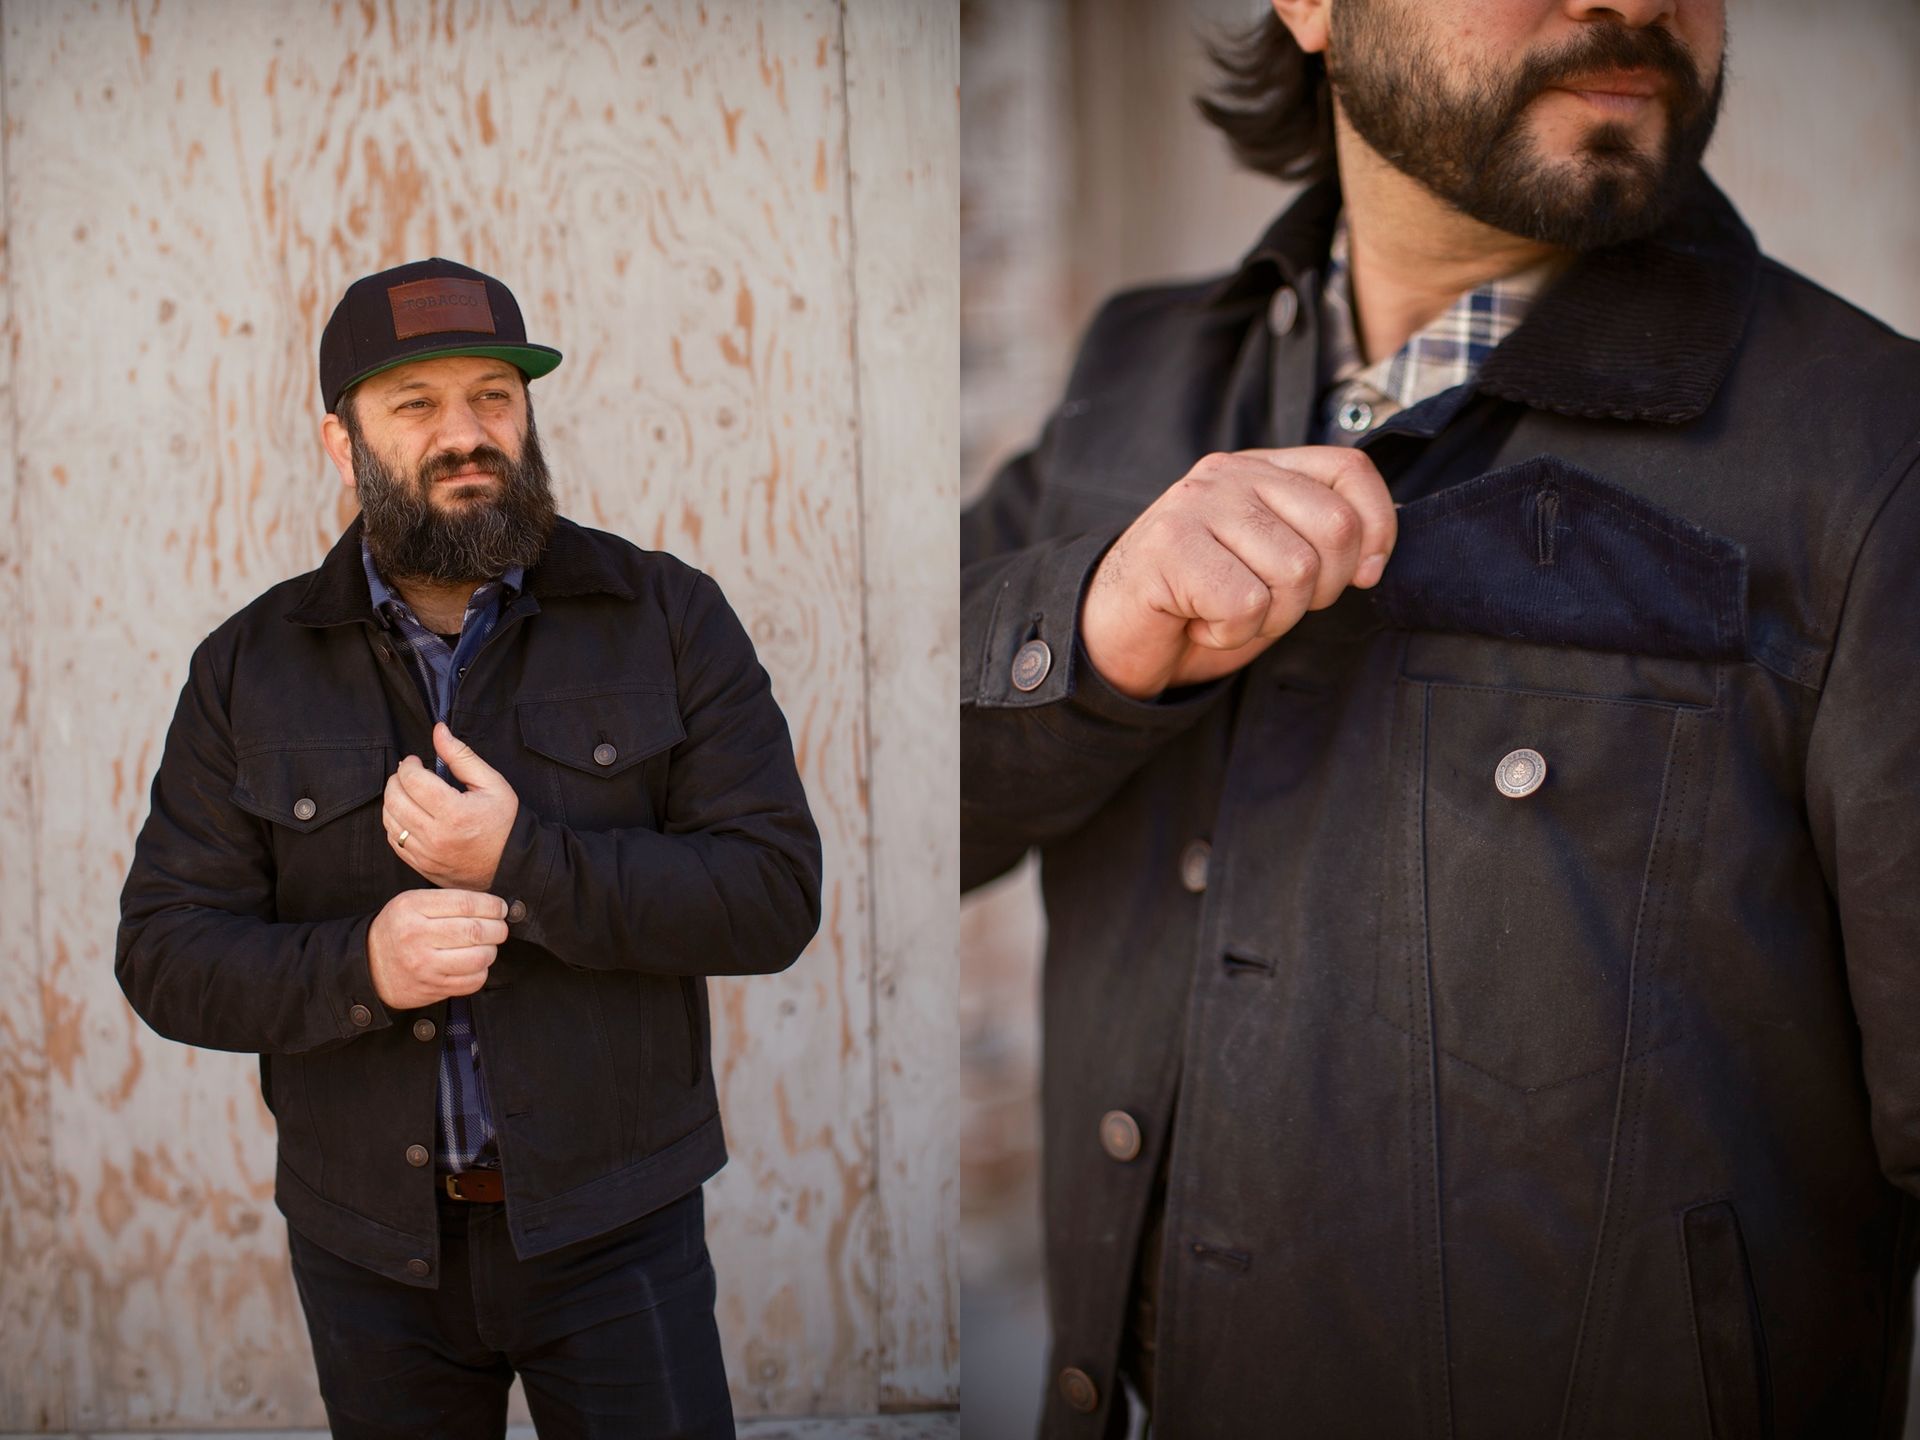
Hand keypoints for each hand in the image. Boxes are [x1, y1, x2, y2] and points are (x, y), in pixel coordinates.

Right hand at [366, 887, 509, 1009]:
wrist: (368, 967)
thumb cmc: (397, 931)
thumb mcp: (411, 903)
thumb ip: (447, 901)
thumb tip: (491, 905)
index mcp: (412, 908)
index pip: (465, 903)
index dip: (491, 905)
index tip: (500, 908)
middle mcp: (417, 937)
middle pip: (476, 931)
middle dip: (498, 928)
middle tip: (499, 927)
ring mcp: (424, 966)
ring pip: (479, 958)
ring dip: (491, 950)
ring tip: (487, 946)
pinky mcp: (432, 988)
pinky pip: (472, 981)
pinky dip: (482, 971)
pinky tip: (475, 964)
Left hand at [382, 723, 519, 890]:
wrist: (512, 865)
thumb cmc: (504, 822)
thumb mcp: (491, 783)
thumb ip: (461, 756)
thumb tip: (439, 731)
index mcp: (455, 813)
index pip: (412, 780)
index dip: (409, 765)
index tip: (416, 761)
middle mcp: (436, 836)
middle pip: (394, 799)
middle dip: (396, 780)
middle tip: (409, 774)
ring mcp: (426, 854)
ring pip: (389, 820)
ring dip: (393, 801)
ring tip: (408, 793)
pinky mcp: (421, 865)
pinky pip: (394, 841)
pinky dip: (395, 823)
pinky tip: (409, 815)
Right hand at [1078, 446, 1396, 698]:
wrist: (1111, 636)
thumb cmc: (1199, 604)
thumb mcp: (1274, 566)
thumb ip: (1318, 544)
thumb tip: (1373, 556)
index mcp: (1261, 469)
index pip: (1350, 470)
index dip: (1378, 528)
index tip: (1362, 576)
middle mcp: (1229, 474)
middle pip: (1336, 529)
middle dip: (1317, 592)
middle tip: (1268, 604)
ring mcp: (1196, 504)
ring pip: (1295, 572)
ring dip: (1268, 618)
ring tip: (1226, 613)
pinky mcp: (1169, 545)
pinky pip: (1246, 604)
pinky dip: (1230, 633)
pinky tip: (1200, 622)